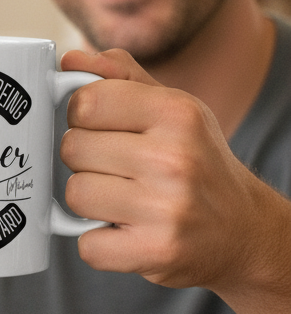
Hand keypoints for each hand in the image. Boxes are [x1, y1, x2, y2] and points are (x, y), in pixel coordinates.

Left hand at [58, 48, 289, 295]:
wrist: (243, 231)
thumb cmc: (195, 161)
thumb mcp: (169, 107)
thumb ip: (117, 76)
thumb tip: (70, 59)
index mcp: (177, 112)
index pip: (85, 103)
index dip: (82, 116)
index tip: (100, 127)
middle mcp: (175, 159)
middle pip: (73, 149)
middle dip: (86, 159)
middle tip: (118, 168)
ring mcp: (167, 210)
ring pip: (75, 194)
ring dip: (90, 201)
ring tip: (123, 199)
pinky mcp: (156, 253)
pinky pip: (87, 245)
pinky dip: (98, 242)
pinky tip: (125, 232)